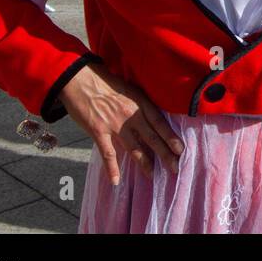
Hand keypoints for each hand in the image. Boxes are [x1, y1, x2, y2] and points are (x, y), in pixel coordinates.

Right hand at [59, 62, 183, 186]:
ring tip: (152, 176)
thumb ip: (141, 104)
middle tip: (175, 168)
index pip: (160, 123)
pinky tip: (116, 181)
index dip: (171, 137)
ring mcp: (115, 124)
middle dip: (165, 154)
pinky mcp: (98, 131)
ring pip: (134, 147)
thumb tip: (153, 119)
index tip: (181, 150)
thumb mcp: (130, 90)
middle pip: (152, 138)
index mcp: (140, 103)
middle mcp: (131, 115)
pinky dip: (112, 168)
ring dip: (144, 163)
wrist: (80, 80)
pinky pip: (107, 153)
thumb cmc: (106, 83)